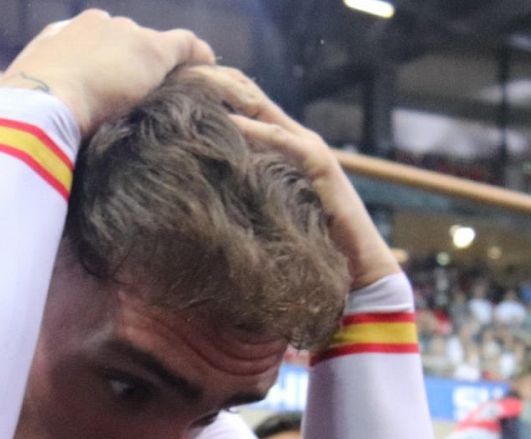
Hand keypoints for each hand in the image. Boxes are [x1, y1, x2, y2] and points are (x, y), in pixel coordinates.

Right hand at [0, 9, 214, 135]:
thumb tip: (33, 153)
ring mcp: (123, 34)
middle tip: (134, 103)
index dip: (96, 72)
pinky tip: (207, 76)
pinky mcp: (152, 50)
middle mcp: (89, 26)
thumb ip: (37, 120)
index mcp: (54, 40)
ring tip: (167, 99)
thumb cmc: (20, 124)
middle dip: (126, 70)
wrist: (37, 109)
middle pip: (119, 45)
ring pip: (149, 50)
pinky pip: (185, 47)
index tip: (104, 94)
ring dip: (155, 72)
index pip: (84, 49)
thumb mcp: (23, 119)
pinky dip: (197, 58)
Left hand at [183, 66, 399, 290]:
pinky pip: (285, 142)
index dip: (215, 93)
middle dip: (220, 86)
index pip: (246, 110)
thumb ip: (239, 192)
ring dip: (233, 99)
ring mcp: (311, 151)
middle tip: (182, 77)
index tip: (177, 87)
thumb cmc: (303, 246)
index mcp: (281, 149)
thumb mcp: (262, 211)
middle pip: (254, 101)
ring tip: (199, 88)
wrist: (353, 269)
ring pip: (267, 114)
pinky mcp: (322, 167)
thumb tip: (196, 190)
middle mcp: (297, 142)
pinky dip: (259, 132)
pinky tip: (232, 123)